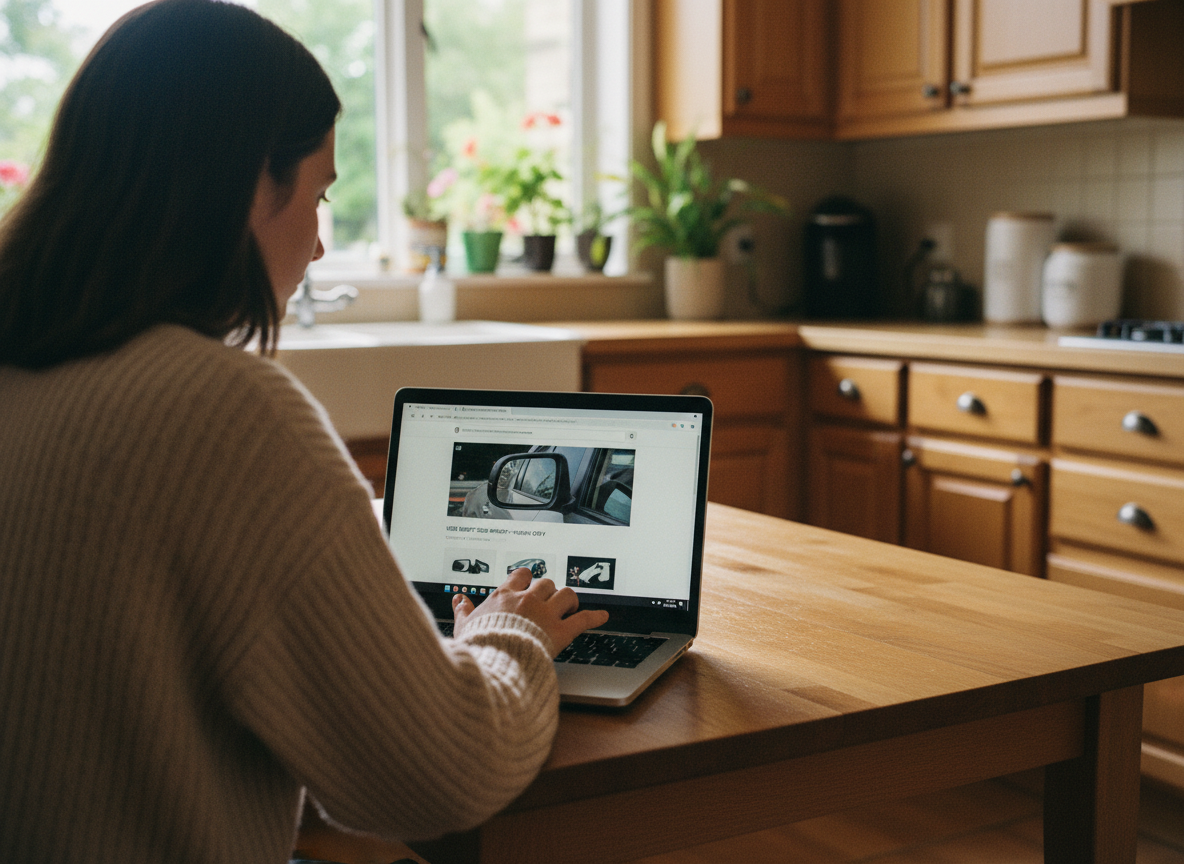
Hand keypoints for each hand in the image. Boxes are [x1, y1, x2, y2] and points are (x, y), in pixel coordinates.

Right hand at [453, 568, 608, 655]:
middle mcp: (527, 600)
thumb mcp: (464, 627)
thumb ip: (462, 611)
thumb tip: (457, 601)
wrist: (493, 664)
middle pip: (546, 583)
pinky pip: (582, 619)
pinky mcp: (560, 632)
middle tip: (549, 600)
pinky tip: (602, 616)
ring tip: (570, 606)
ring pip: (566, 594)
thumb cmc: (478, 648)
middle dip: (549, 591)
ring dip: (569, 600)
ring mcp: (545, 614)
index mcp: (504, 597)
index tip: (529, 582)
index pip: (521, 575)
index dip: (528, 578)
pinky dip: (594, 617)